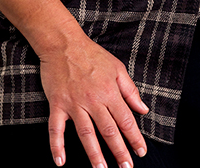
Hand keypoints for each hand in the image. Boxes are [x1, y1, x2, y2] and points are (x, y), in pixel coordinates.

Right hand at [40, 28, 148, 167]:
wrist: (64, 43)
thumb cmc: (92, 54)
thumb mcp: (117, 68)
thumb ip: (130, 90)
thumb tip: (143, 110)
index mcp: (110, 91)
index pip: (125, 120)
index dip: (135, 138)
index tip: (141, 152)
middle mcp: (93, 100)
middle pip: (109, 131)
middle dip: (119, 151)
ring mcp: (74, 104)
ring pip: (86, 134)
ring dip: (94, 154)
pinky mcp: (58, 104)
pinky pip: (56, 129)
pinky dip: (57, 146)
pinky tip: (61, 162)